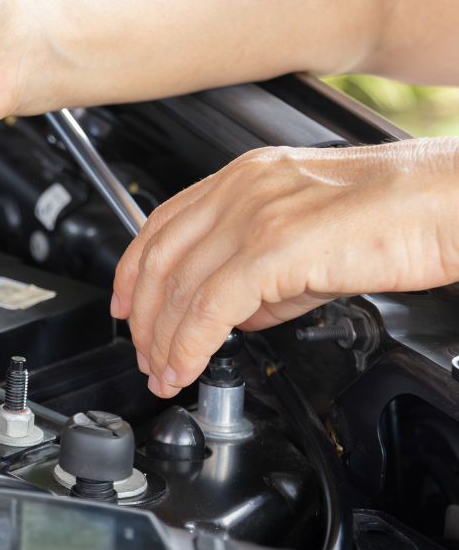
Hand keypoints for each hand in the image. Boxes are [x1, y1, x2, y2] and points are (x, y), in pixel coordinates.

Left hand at [113, 138, 458, 396]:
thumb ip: (263, 276)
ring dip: (163, 341)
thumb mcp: (310, 242)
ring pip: (179, 288)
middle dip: (142, 319)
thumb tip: (234, 318)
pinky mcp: (275, 248)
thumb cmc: (399, 219)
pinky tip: (187, 367)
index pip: (161, 225)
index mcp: (244, 177)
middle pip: (159, 260)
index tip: (124, 307)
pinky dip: (189, 345)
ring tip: (164, 372)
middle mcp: (242, 189)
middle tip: (145, 356)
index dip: (132, 272)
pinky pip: (209, 307)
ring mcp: (255, 215)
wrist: (451, 204)